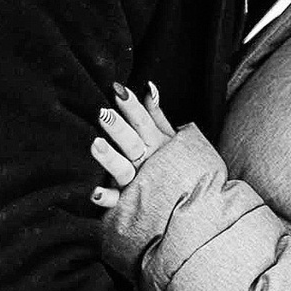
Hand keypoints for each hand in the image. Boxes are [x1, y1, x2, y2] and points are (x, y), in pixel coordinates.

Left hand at [90, 79, 173, 205]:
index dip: (131, 106)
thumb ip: (156, 114)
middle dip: (117, 128)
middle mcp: (146, 162)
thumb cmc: (176, 165)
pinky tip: (94, 192)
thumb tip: (149, 86)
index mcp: (155, 144)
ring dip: (110, 158)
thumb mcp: (171, 138)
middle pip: (130, 142)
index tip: (117, 89)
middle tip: (102, 112)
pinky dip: (106, 197)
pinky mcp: (129, 202)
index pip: (142, 122)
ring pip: (122, 169)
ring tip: (96, 144)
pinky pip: (117, 201)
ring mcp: (137, 182)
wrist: (196, 204)